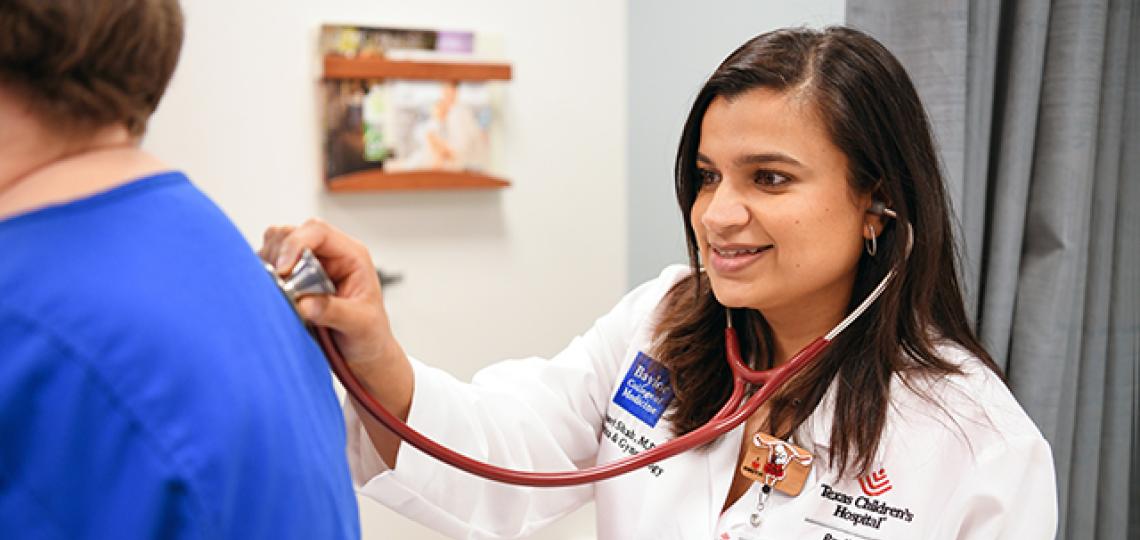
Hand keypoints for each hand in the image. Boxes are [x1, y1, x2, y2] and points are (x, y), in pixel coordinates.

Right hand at [259, 219, 396, 377]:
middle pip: (290, 233)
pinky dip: (263, 277)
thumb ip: (334, 312)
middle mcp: (327, 254)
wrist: (363, 351)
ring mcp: (307, 263)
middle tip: (279, 286)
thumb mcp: (360, 325)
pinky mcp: (291, 276)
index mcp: (350, 255)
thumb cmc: (369, 334)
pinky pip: (268, 265)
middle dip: (279, 257)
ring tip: (279, 295)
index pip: (318, 231)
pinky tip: (274, 297)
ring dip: (269, 267)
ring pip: (274, 246)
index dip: (296, 243)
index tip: (283, 270)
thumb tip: (305, 303)